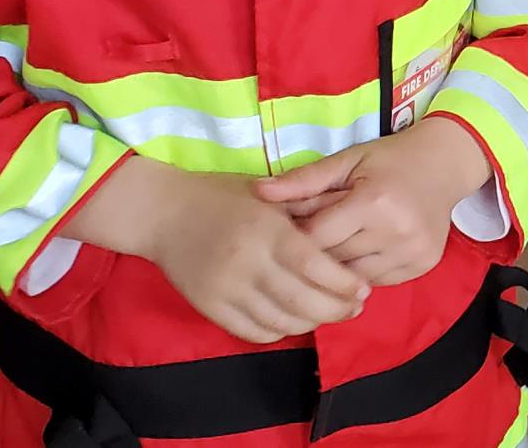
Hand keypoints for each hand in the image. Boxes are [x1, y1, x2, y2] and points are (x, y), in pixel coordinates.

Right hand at [126, 166, 369, 342]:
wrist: (164, 213)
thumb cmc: (223, 197)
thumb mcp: (268, 195)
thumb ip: (304, 214)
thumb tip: (347, 236)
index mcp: (267, 230)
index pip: (314, 267)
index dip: (343, 284)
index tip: (363, 289)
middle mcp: (247, 262)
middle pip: (301, 301)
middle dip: (336, 310)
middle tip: (355, 308)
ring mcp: (226, 289)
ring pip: (280, 322)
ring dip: (311, 324)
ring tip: (328, 315)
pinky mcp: (209, 307)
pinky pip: (253, 331)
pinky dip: (279, 331)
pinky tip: (293, 320)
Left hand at [254, 117, 493, 286]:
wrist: (446, 164)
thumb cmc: (390, 159)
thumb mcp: (348, 161)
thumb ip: (304, 181)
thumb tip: (258, 193)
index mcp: (374, 201)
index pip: (318, 238)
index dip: (297, 238)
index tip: (286, 233)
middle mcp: (396, 231)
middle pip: (334, 261)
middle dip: (315, 254)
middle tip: (309, 241)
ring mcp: (412, 252)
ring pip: (354, 278)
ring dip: (339, 267)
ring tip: (336, 247)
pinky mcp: (423, 265)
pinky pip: (377, 282)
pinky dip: (363, 272)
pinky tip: (362, 253)